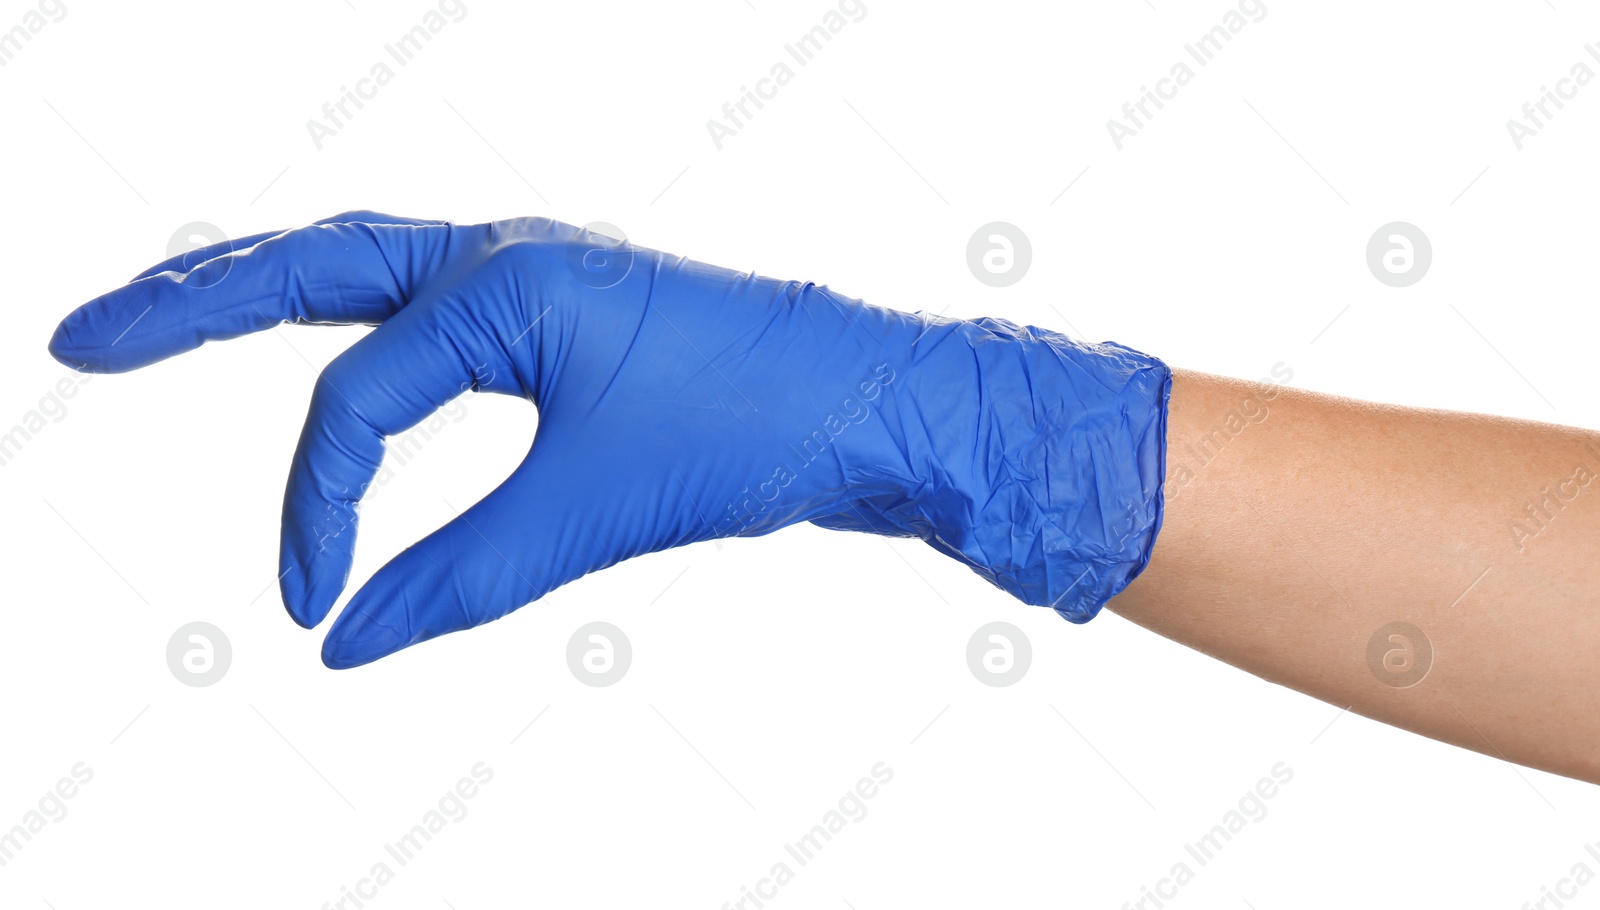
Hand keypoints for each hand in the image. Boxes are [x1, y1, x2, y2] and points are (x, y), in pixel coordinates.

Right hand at [49, 212, 1169, 667]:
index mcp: (503, 279)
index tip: (309, 606)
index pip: (353, 400)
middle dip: (189, 305)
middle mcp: (506, 255)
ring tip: (166, 315)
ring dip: (265, 291)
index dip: (314, 510)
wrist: (879, 404)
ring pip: (367, 267)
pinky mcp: (564, 315)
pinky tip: (340, 345)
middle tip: (80, 339)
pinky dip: (361, 326)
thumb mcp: (595, 510)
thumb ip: (461, 577)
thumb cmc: (758, 428)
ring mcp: (535, 276)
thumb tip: (350, 644)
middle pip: (309, 263)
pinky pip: (429, 307)